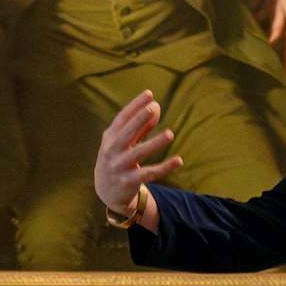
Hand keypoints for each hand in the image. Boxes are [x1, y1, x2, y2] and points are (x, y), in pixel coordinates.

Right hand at [95, 91, 181, 229]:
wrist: (106, 192)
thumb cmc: (118, 159)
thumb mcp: (125, 143)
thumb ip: (140, 127)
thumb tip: (156, 106)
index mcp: (110, 138)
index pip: (122, 119)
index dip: (135, 106)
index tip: (149, 94)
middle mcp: (112, 151)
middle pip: (126, 133)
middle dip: (139, 120)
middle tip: (153, 108)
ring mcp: (120, 167)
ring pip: (139, 153)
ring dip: (155, 144)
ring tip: (170, 134)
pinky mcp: (129, 182)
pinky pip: (150, 173)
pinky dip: (165, 167)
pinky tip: (179, 160)